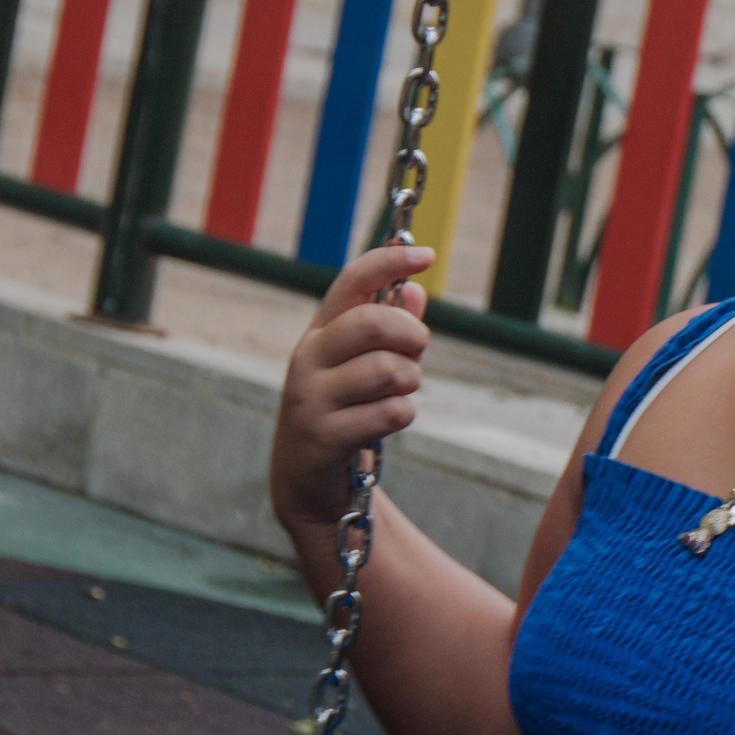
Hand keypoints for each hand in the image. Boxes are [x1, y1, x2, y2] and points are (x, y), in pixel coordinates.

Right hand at [270, 245, 432, 534]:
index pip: (351, 281)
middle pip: (375, 322)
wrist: (307, 479)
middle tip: (416, 355)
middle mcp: (309, 356)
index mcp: (321, 331)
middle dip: (412, 336)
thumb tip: (415, 291)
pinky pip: (390, 412)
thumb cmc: (345, 411)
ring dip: (411, 383)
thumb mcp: (364, 367)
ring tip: (398, 396)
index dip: (389, 262)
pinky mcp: (323, 435)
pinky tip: (387, 422)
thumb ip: (391, 331)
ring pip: (389, 369)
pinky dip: (403, 414)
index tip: (427, 255)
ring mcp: (312, 396)